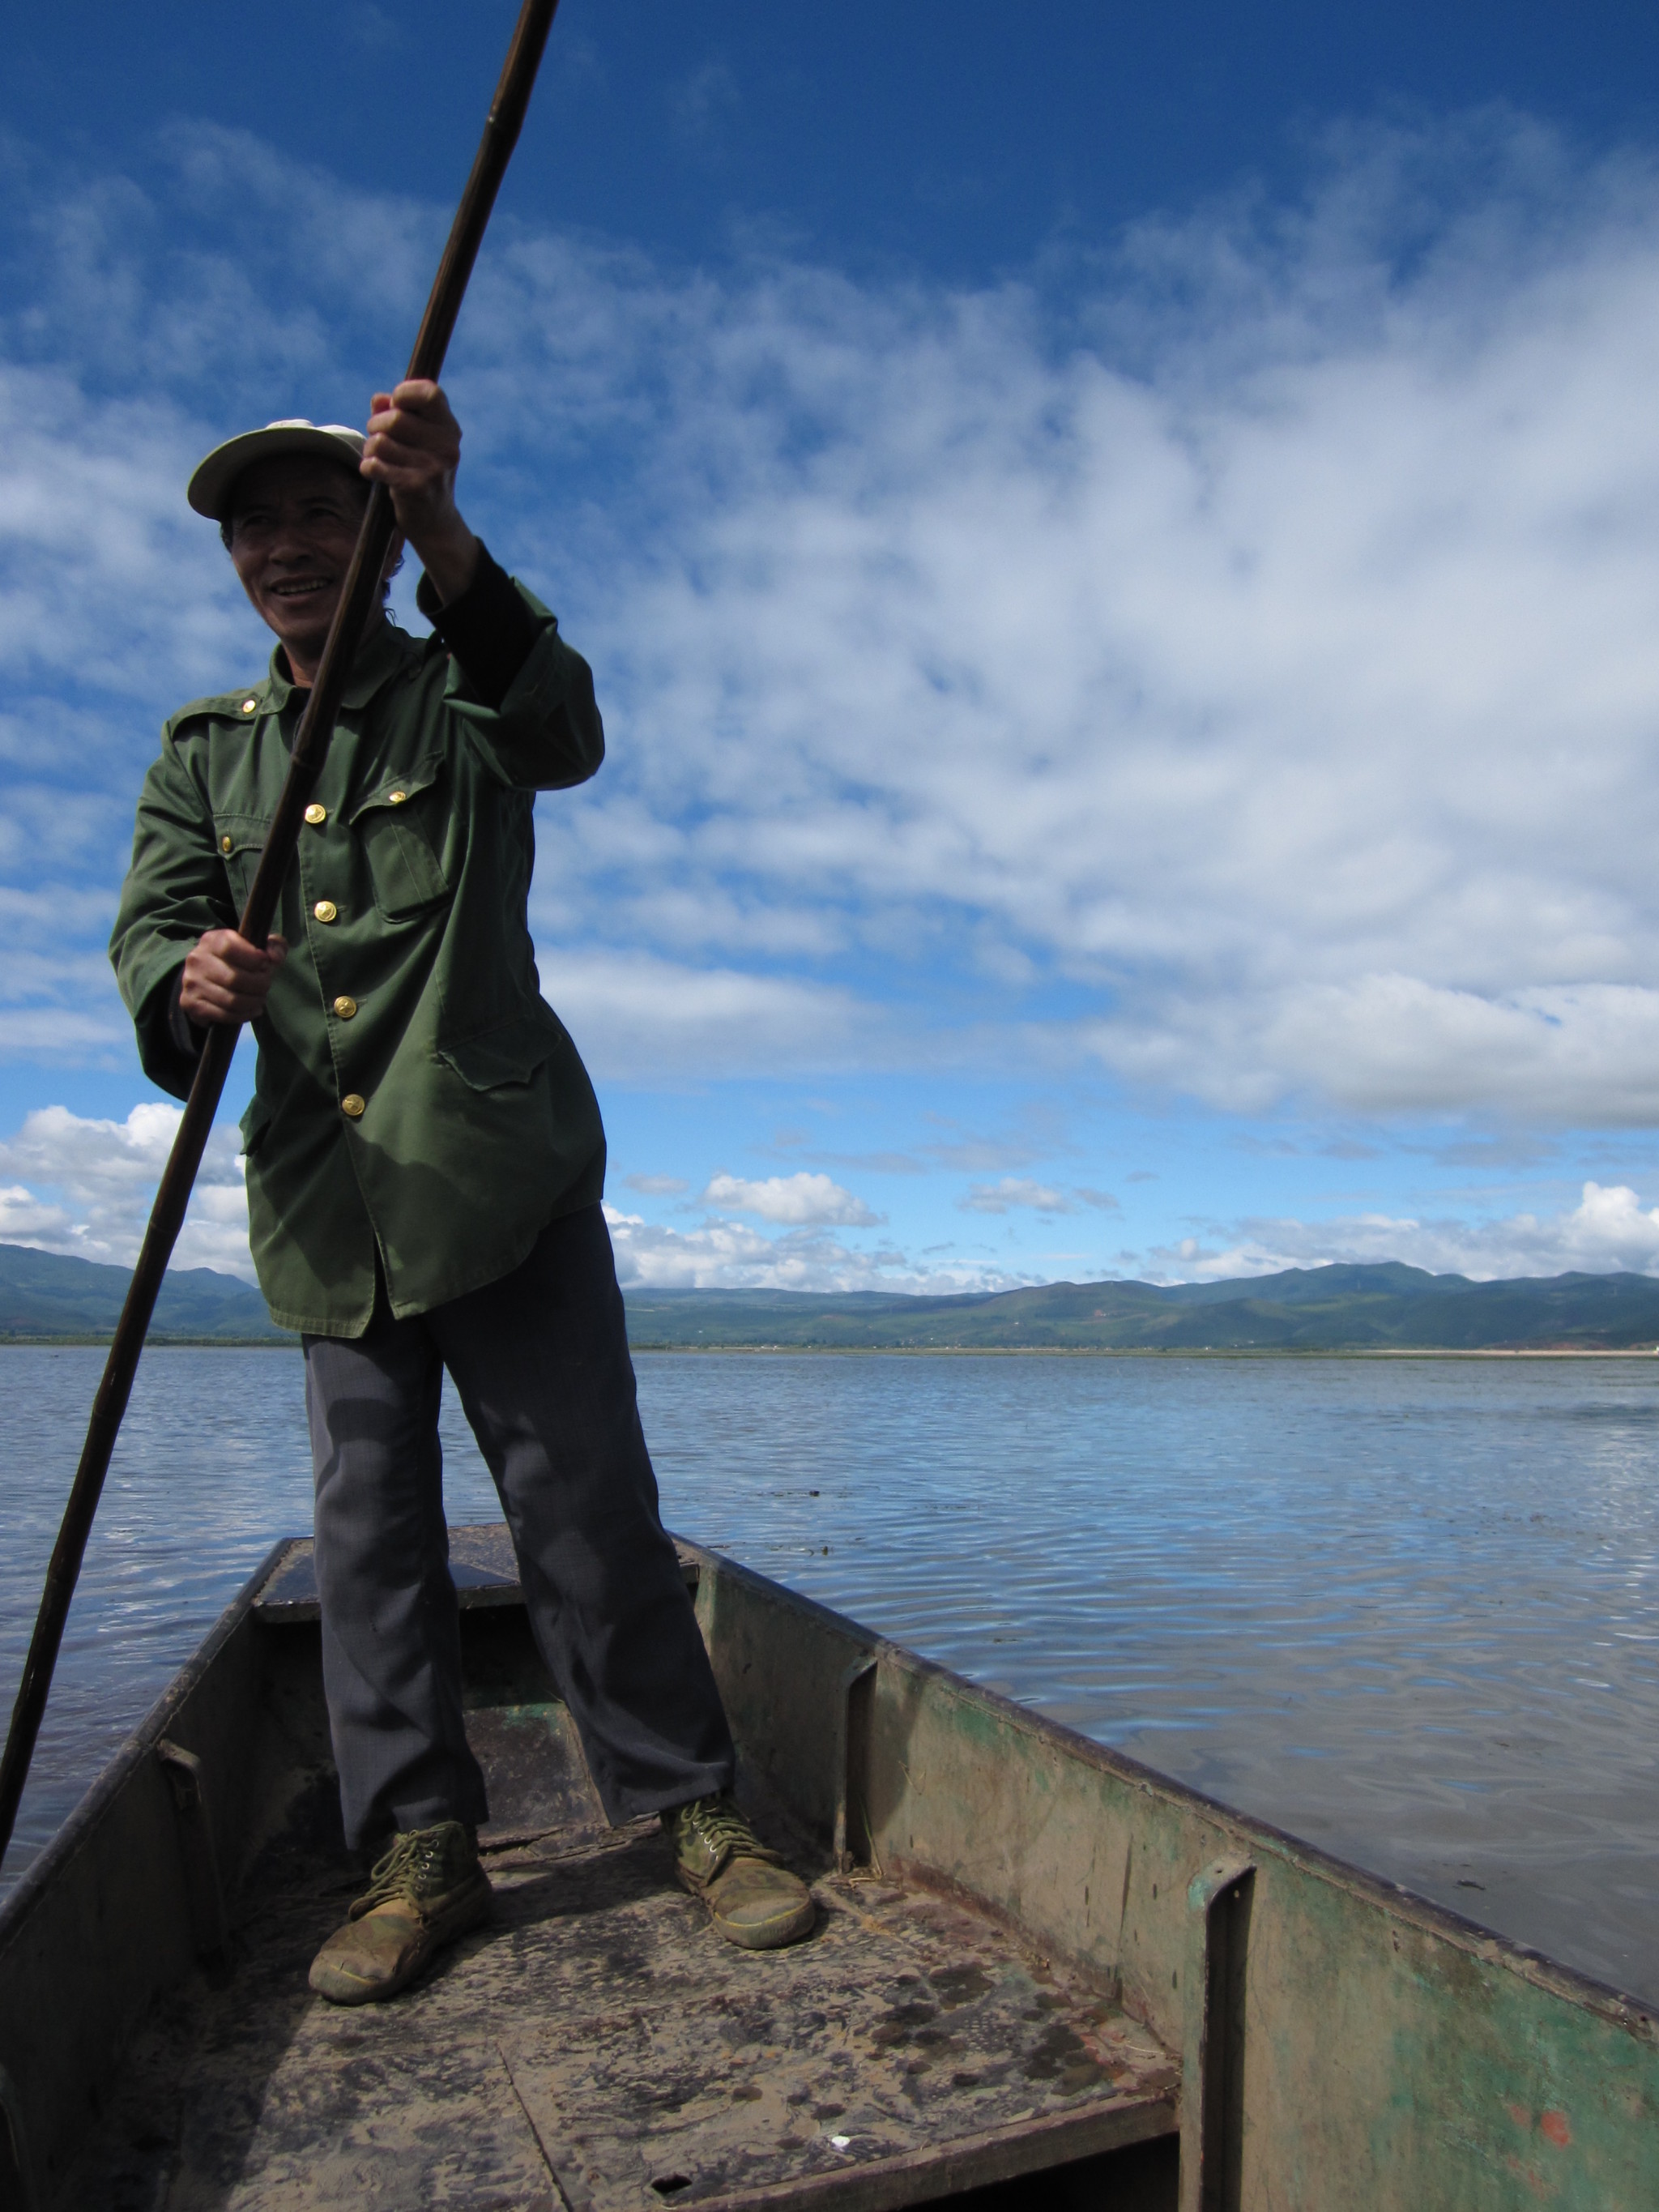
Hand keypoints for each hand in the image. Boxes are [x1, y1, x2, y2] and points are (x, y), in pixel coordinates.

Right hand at [180, 930, 287, 1025]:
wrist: (208, 978)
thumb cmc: (240, 960)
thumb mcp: (260, 947)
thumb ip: (275, 946)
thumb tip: (273, 958)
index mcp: (212, 940)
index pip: (230, 947)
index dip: (253, 959)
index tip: (264, 964)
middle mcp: (197, 959)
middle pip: (235, 978)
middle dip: (259, 985)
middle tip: (266, 985)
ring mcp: (191, 983)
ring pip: (231, 1000)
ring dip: (253, 1002)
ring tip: (260, 998)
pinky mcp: (191, 1004)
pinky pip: (223, 1015)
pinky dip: (244, 1015)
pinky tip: (252, 1009)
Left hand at [361, 380, 480, 603]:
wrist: (435, 522)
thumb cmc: (421, 472)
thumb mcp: (417, 440)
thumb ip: (398, 413)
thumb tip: (378, 400)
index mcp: (449, 428)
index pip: (429, 393)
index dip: (404, 393)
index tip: (395, 404)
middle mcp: (447, 446)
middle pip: (395, 417)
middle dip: (376, 426)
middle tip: (378, 439)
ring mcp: (434, 468)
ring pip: (381, 442)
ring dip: (371, 449)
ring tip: (378, 459)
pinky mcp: (417, 487)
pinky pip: (376, 465)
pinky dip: (368, 467)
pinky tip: (374, 472)